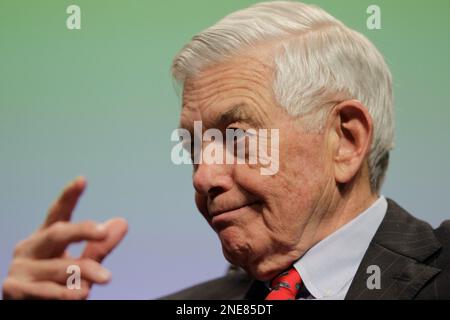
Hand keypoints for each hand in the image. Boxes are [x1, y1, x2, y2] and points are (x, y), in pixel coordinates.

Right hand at [2, 177, 127, 298]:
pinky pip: (48, 291)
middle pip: (57, 232)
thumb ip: (99, 248)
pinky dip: (67, 293)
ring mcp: (21, 268)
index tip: (82, 179)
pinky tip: (81, 294)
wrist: (33, 310)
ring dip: (86, 272)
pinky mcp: (15, 290)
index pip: (58, 212)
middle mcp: (30, 248)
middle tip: (103, 232)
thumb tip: (122, 223)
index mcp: (45, 237)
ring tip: (106, 278)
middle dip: (81, 230)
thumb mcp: (80, 264)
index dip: (69, 196)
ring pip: (60, 266)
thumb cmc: (57, 285)